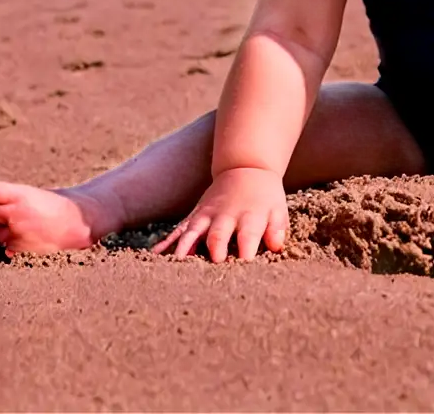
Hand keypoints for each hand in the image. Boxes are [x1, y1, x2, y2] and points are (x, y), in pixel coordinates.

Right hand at [152, 166, 288, 261]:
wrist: (246, 168)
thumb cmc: (265, 196)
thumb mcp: (278, 208)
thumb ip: (277, 227)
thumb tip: (277, 244)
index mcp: (250, 216)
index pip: (249, 235)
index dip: (246, 250)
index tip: (245, 265)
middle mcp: (226, 215)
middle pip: (218, 233)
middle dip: (215, 249)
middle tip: (213, 266)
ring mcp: (207, 215)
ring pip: (194, 231)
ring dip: (186, 248)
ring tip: (177, 265)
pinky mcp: (195, 216)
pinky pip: (179, 229)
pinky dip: (167, 242)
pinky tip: (155, 255)